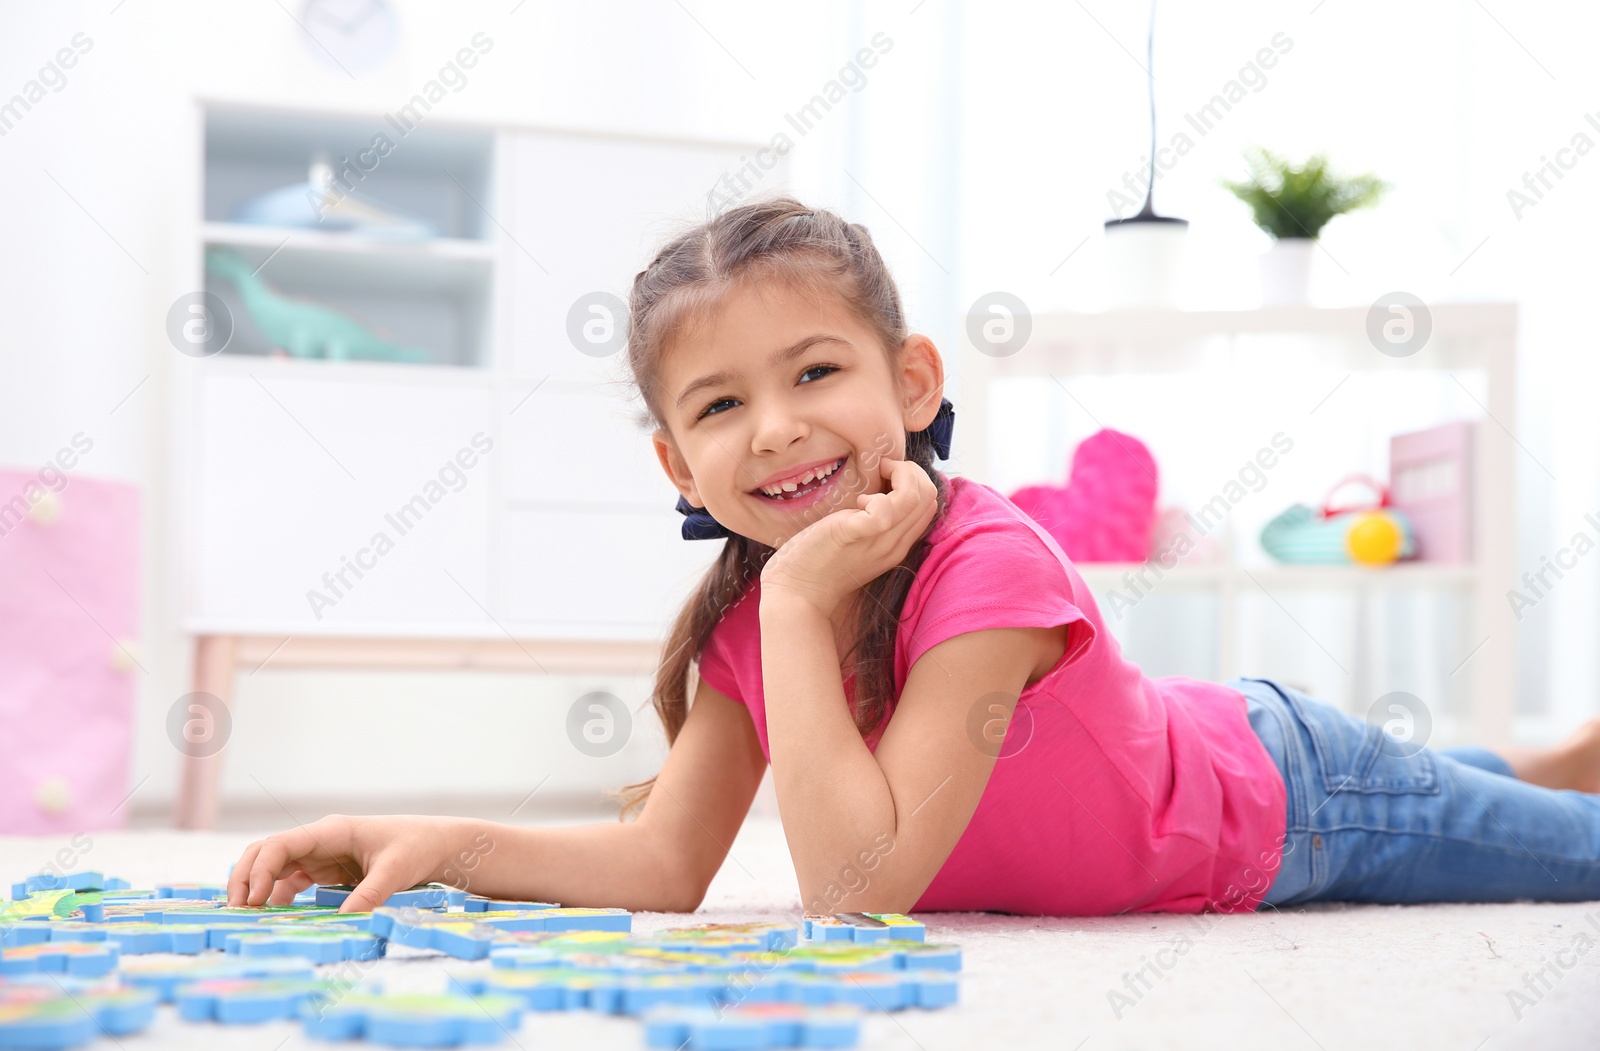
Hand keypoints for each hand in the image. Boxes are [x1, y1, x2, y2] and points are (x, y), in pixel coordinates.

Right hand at [227, 814, 482, 912]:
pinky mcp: (327, 870)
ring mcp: (321, 854)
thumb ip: (370, 894)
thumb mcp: (396, 872)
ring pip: (275, 867)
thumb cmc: (417, 848)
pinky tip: (274, 917)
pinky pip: (292, 881)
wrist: (437, 845)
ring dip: (258, 888)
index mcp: (331, 831)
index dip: (260, 870)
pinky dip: (278, 897)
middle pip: (267, 852)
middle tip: (238, 911)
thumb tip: (344, 920)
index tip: (254, 900)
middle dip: (246, 877)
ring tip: (248, 918)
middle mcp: (320, 840)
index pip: (280, 844)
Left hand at [760, 455, 937, 615]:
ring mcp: (879, 542)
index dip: (913, 480)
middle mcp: (896, 545)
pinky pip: (885, 510)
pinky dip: (876, 496)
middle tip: (878, 473)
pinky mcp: (855, 534)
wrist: (796, 593)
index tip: (883, 478)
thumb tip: (878, 491)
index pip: (929, 502)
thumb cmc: (819, 561)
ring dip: (898, 475)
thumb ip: (873, 523)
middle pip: (929, 495)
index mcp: (898, 545)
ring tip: (871, 482)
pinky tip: (858, 501)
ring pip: (917, 496)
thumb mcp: (857, 541)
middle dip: (908, 471)